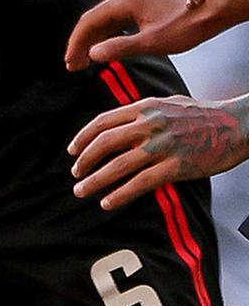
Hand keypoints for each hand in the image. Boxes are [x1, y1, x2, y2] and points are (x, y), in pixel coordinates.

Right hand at [64, 0, 218, 70]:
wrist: (213, 10)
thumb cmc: (186, 26)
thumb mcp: (152, 42)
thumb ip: (120, 47)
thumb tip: (92, 54)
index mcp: (124, 1)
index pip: (89, 21)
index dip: (77, 43)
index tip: (69, 61)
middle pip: (95, 19)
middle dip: (83, 43)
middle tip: (73, 65)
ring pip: (106, 19)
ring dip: (95, 39)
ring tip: (86, 61)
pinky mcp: (141, 2)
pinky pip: (118, 18)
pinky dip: (109, 34)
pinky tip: (107, 48)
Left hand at [69, 94, 248, 208]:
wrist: (236, 125)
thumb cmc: (203, 115)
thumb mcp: (167, 103)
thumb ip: (142, 111)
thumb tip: (119, 122)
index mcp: (144, 107)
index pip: (102, 122)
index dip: (83, 137)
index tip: (72, 151)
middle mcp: (149, 124)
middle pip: (105, 142)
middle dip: (84, 160)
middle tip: (74, 174)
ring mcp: (162, 146)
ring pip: (119, 165)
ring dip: (96, 180)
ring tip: (82, 191)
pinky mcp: (177, 167)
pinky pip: (141, 183)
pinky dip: (121, 194)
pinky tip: (108, 202)